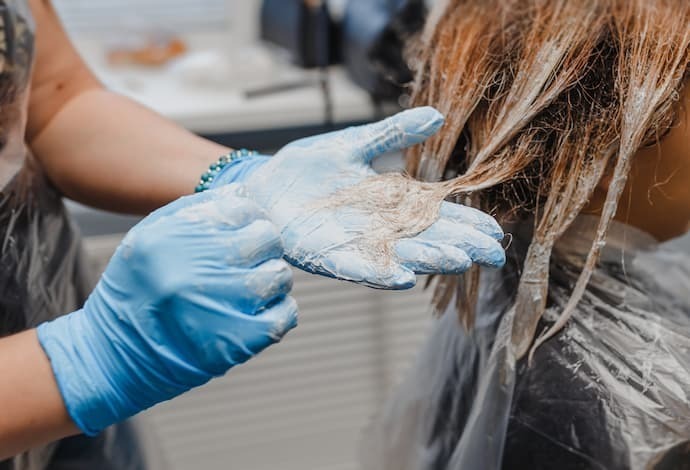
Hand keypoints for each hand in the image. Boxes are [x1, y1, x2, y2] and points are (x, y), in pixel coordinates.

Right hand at [37, 185, 296, 435]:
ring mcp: (215, 308)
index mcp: (169, 238)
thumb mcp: (148, 239)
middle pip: (266, 239)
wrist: (111, 360)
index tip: (243, 234)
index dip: (249, 220)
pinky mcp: (235, 343)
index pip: (242, 208)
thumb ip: (195, 213)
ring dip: (271, 282)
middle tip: (249, 263)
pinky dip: (279, 312)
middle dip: (263, 249)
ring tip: (249, 292)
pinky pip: (285, 314)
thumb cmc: (136, 293)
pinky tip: (258, 314)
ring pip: (279, 276)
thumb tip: (244, 197)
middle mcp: (191, 270)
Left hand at [240, 107, 505, 288]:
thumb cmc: (307, 168)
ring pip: (400, 256)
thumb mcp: (354, 144)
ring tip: (460, 260)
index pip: (438, 214)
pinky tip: (403, 278)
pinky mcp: (328, 256)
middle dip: (460, 246)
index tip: (496, 232)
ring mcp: (356, 244)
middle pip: (428, 239)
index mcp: (391, 201)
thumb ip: (393, 134)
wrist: (263, 187)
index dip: (467, 223)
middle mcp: (380, 227)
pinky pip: (357, 269)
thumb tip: (436, 116)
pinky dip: (379, 274)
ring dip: (430, 259)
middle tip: (494, 254)